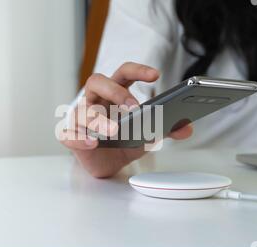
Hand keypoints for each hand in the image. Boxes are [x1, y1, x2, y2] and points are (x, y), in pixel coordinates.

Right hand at [60, 62, 192, 177]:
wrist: (106, 164)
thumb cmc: (122, 141)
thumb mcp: (147, 134)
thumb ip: (166, 129)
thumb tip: (187, 128)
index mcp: (114, 94)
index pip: (123, 74)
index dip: (137, 71)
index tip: (156, 75)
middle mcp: (95, 101)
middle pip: (97, 82)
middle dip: (116, 92)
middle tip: (134, 107)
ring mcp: (81, 118)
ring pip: (82, 110)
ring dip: (99, 119)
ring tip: (115, 130)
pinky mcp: (72, 137)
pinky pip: (69, 134)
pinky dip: (80, 138)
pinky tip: (93, 143)